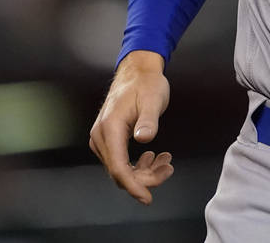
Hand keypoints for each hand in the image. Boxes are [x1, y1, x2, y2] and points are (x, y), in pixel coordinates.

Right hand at [88, 50, 173, 204]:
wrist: (137, 71)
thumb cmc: (146, 84)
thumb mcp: (153, 100)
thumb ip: (148, 120)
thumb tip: (144, 139)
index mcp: (110, 128)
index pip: (118, 167)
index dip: (133, 185)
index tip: (147, 198)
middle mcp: (101, 136)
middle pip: (120, 171)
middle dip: (145, 177)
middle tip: (168, 168)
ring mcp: (102, 138)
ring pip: (121, 168)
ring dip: (143, 171)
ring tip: (166, 161)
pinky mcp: (108, 139)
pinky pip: (121, 160)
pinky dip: (138, 163)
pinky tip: (154, 156)